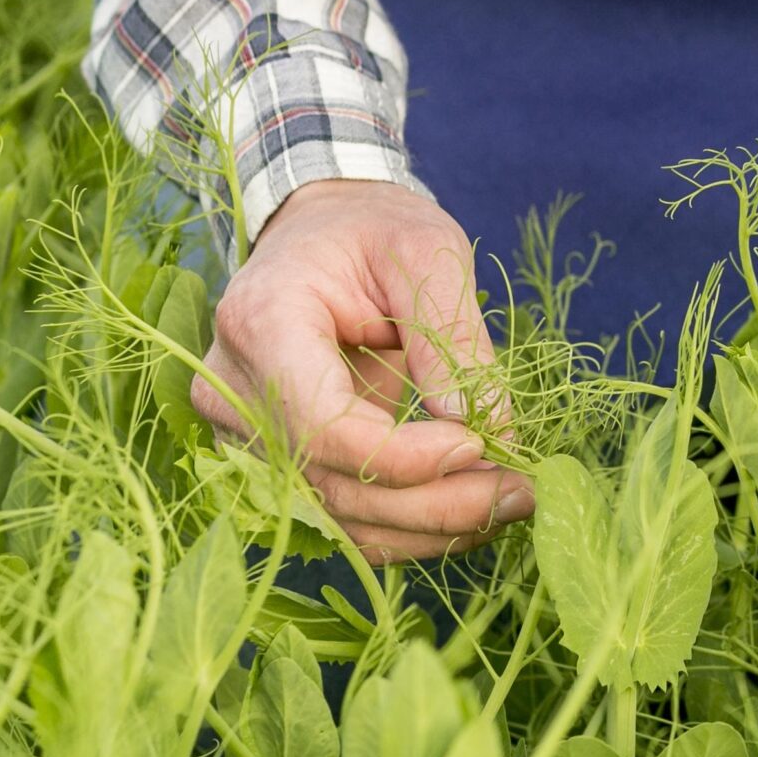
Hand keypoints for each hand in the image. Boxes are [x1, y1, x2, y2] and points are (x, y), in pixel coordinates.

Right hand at [193, 178, 532, 563]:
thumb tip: (486, 426)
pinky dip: (408, 524)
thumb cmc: (371, 229)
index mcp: (262, 323)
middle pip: (332, 483)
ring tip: (510, 502)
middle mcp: (234, 390)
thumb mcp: (427, 251)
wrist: (319, 233)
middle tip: (523, 493)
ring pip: (337, 516)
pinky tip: (470, 507)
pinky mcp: (270, 460)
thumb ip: (453, 335)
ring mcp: (242, 432)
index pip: (322, 426)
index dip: (403, 457)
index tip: (479, 444)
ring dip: (430, 527)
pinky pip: (339, 514)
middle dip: (436, 504)